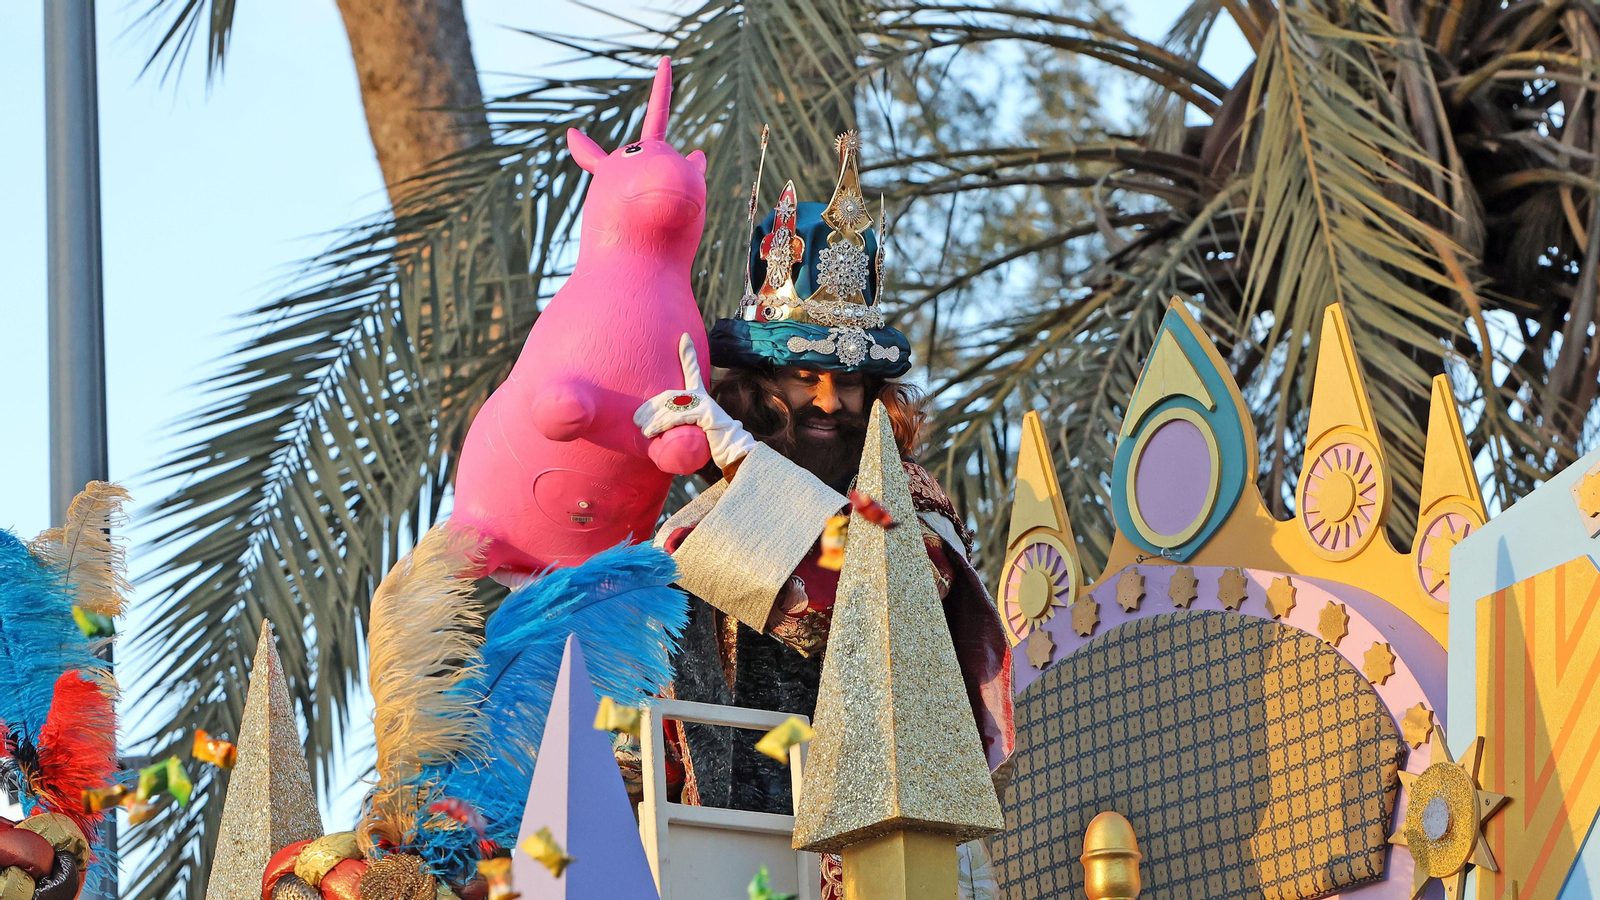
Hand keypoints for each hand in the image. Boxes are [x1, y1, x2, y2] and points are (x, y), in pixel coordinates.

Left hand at [634, 333, 756, 469]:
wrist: (732, 451)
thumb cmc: (710, 442)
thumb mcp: (692, 427)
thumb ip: (679, 420)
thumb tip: (652, 425)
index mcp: (700, 395)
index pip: (692, 369)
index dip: (688, 353)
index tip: (684, 337)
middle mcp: (703, 396)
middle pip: (669, 394)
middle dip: (650, 407)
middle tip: (636, 419)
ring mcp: (705, 404)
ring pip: (671, 406)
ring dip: (653, 419)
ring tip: (643, 430)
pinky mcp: (707, 415)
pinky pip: (679, 416)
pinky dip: (663, 424)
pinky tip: (653, 432)